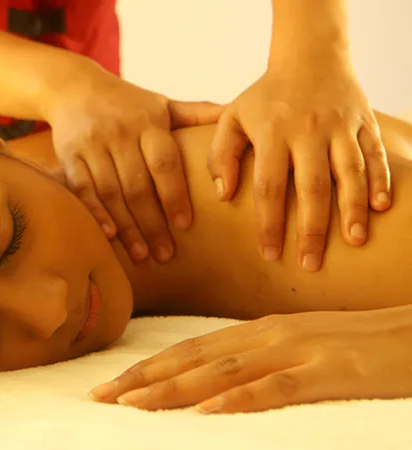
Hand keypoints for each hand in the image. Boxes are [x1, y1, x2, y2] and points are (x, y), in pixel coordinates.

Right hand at [46, 69, 222, 263]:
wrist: (74, 86)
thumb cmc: (127, 103)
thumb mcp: (161, 103)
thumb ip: (196, 113)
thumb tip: (235, 113)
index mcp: (147, 122)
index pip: (164, 162)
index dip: (174, 195)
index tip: (185, 225)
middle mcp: (119, 132)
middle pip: (137, 185)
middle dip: (152, 223)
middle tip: (165, 254)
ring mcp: (92, 144)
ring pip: (111, 192)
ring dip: (127, 226)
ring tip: (142, 254)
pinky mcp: (68, 154)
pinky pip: (82, 189)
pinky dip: (95, 213)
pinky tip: (109, 235)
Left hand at [89, 307, 411, 412]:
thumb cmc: (361, 344)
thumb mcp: (301, 347)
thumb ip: (260, 359)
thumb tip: (216, 382)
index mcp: (260, 331)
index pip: (191, 350)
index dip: (148, 367)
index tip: (110, 385)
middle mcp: (270, 336)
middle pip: (194, 358)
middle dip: (143, 378)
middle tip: (99, 396)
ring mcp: (299, 350)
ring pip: (223, 372)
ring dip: (173, 389)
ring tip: (131, 404)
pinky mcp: (332, 371)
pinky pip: (276, 387)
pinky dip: (238, 399)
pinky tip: (207, 411)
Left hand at [208, 64, 390, 270]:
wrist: (309, 57)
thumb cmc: (265, 97)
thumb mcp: (233, 118)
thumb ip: (222, 154)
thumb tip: (223, 195)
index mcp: (272, 132)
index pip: (268, 186)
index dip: (269, 223)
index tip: (269, 254)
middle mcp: (308, 130)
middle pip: (311, 187)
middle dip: (311, 228)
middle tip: (310, 264)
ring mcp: (339, 126)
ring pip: (349, 172)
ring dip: (352, 208)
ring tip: (353, 241)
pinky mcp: (363, 122)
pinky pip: (374, 154)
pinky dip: (380, 179)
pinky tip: (381, 207)